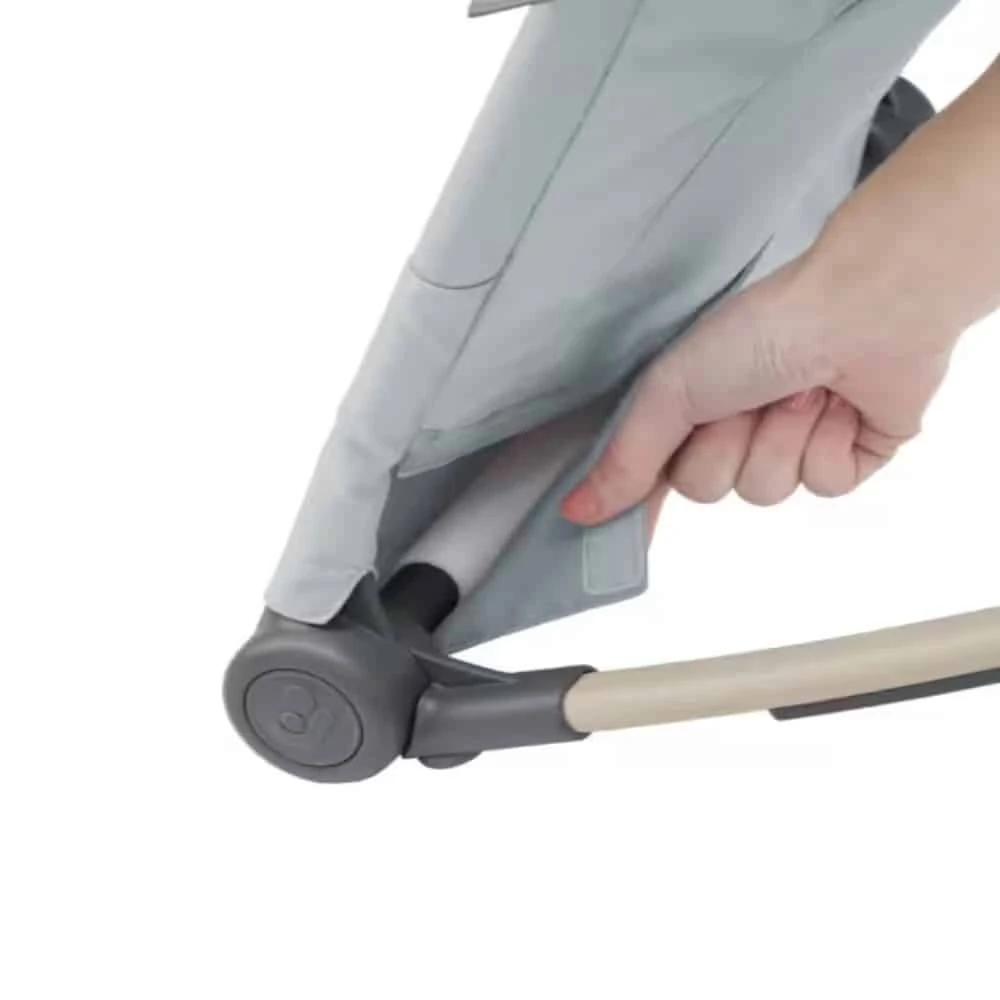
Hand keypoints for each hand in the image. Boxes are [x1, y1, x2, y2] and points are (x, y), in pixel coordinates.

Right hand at [561, 252, 954, 527]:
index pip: (651, 475)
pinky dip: (826, 445)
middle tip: (745, 399)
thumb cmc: (760, 332)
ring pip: (766, 492)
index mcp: (693, 408)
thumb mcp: (671, 391)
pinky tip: (838, 405)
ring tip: (799, 391)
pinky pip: (822, 486)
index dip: (635, 504)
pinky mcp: (848, 458)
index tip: (604, 537)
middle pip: (706, 489)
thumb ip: (625, 459)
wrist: (860, 308)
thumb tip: (576, 510)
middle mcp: (739, 429)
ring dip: (779, 440)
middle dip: (725, 446)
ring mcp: (793, 445)